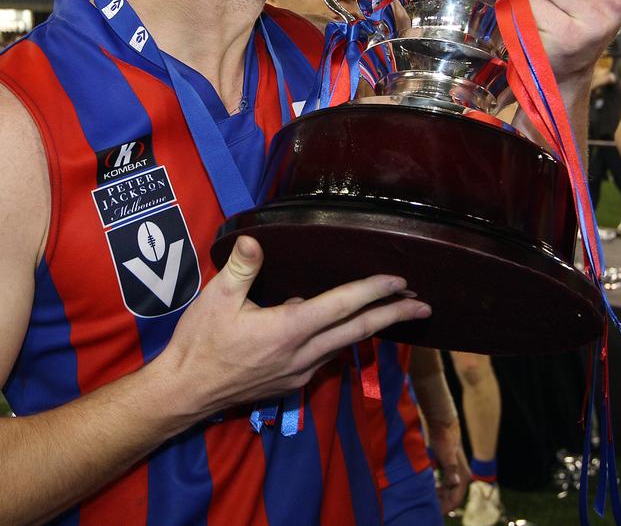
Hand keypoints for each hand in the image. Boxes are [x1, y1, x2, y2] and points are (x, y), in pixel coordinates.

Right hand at [157, 235, 430, 421]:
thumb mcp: (217, 299)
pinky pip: (327, 357)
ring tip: (394, 313)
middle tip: (423, 304)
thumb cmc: (200, 343)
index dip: (373, 291)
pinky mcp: (291, 383)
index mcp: (288, 329)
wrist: (184, 393)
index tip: (400, 281)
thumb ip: (242, 268)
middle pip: (358, 331)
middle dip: (393, 316)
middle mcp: (302, 354)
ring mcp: (298, 372)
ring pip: (345, 346)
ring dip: (373, 329)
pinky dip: (345, 340)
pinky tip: (345, 330)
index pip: (342, 306)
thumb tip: (256, 239)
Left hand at [427, 418, 470, 513]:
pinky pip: (443, 482)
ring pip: (447, 490)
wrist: (442, 422)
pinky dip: (436, 488)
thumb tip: (455, 483)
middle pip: (452, 496)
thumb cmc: (444, 437)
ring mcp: (455, 471)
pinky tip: (427, 488)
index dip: (446, 508)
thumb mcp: (446, 453)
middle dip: (441, 503)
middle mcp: (461, 475)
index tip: (435, 513)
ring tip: (426, 499)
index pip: (456, 499)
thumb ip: (451, 468)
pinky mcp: (448, 466)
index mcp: (462, 475)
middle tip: (427, 507)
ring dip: (438, 496)